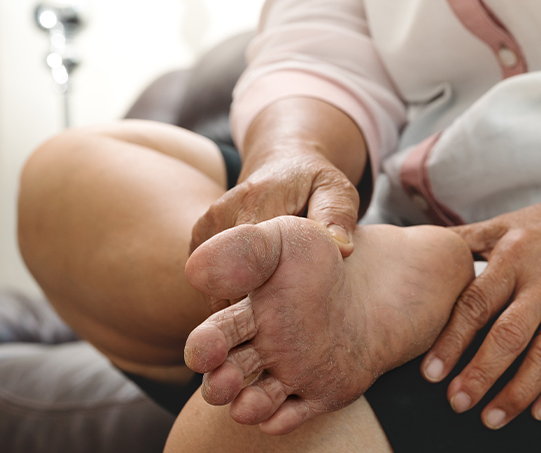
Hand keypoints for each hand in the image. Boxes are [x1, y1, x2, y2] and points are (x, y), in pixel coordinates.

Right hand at [189, 148, 359, 310]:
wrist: (281, 162)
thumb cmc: (314, 180)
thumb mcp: (337, 189)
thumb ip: (338, 215)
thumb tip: (342, 248)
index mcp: (256, 200)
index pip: (252, 259)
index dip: (268, 293)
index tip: (290, 316)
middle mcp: (221, 215)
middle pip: (228, 280)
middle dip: (253, 307)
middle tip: (284, 325)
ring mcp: (204, 229)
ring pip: (216, 287)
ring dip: (240, 303)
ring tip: (272, 313)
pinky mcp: (198, 242)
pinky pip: (211, 282)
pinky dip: (232, 294)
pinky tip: (257, 296)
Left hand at [420, 192, 540, 428]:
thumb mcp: (508, 223)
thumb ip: (466, 240)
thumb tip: (420, 245)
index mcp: (515, 256)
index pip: (477, 303)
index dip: (452, 340)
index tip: (432, 372)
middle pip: (509, 335)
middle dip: (481, 373)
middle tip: (457, 401)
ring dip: (518, 392)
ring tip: (491, 417)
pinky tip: (538, 411)